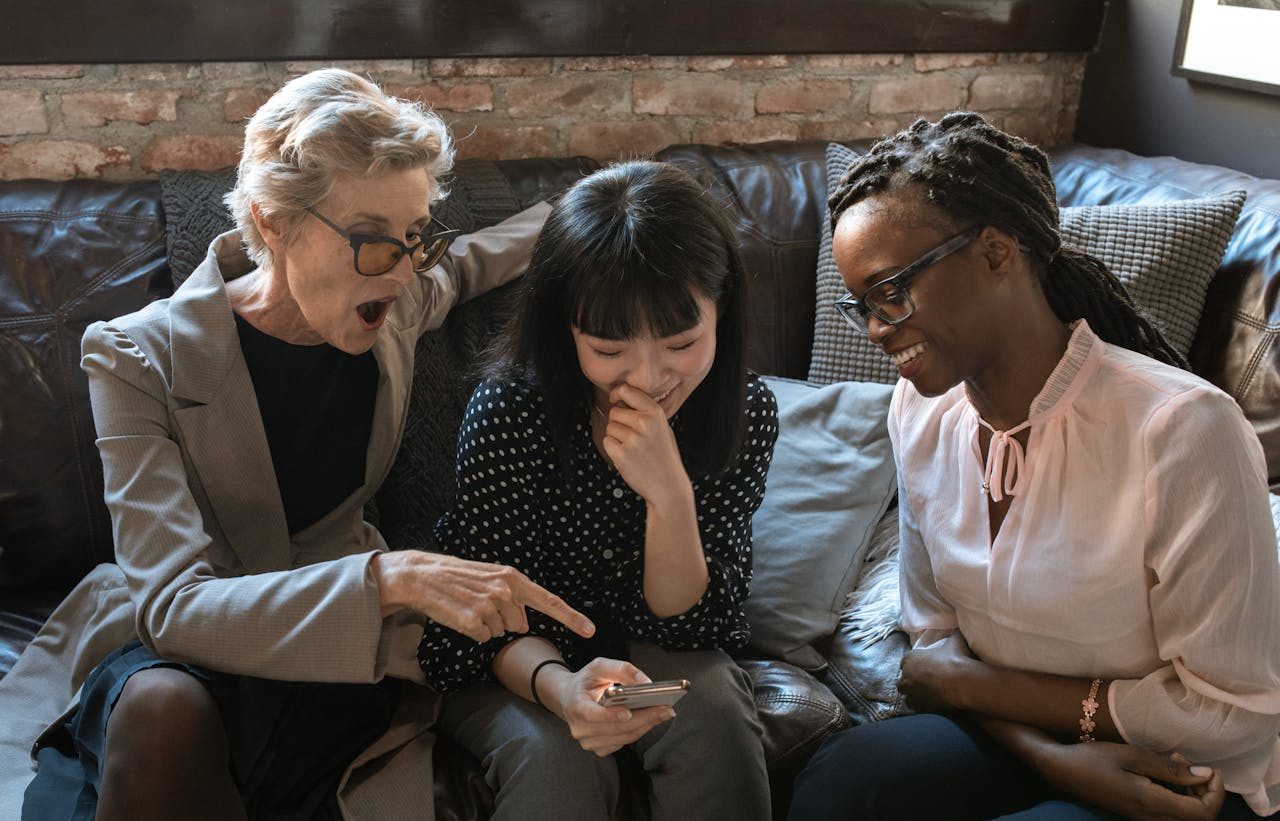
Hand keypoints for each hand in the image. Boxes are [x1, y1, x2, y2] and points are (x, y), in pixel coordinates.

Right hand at [373, 551, 594, 641]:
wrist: (424, 576)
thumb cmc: (459, 579)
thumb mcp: (491, 580)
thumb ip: (513, 599)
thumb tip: (525, 624)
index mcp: (513, 578)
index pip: (549, 600)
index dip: (571, 617)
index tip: (590, 630)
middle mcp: (505, 590)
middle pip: (519, 625)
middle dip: (503, 621)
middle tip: (479, 605)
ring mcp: (489, 606)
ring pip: (500, 632)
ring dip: (486, 626)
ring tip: (467, 607)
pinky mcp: (473, 620)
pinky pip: (483, 637)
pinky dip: (473, 632)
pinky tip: (460, 616)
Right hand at [549, 657, 675, 756]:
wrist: (569, 699)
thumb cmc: (586, 681)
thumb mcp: (599, 666)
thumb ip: (622, 669)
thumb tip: (646, 683)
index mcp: (575, 706)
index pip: (590, 715)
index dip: (609, 716)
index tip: (628, 712)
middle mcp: (579, 728)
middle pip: (615, 728)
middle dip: (643, 718)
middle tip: (666, 709)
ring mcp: (588, 742)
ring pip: (623, 737)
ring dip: (646, 725)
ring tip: (664, 712)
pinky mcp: (599, 749)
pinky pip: (624, 743)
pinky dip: (639, 730)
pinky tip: (651, 719)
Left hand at [599, 384, 690, 505]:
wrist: (668, 485)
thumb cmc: (663, 455)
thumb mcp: (662, 427)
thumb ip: (645, 412)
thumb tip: (620, 399)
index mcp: (655, 413)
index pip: (627, 390)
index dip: (617, 394)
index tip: (615, 399)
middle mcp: (644, 423)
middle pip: (615, 412)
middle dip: (619, 422)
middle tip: (633, 437)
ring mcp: (633, 439)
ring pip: (610, 427)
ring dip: (616, 437)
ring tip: (633, 449)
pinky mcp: (622, 454)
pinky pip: (607, 441)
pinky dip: (613, 449)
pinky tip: (627, 457)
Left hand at [898, 631, 977, 711]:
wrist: (961, 682)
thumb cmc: (956, 659)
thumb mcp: (955, 640)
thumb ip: (953, 634)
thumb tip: (958, 629)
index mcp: (910, 657)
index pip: (905, 661)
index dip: (914, 665)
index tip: (923, 668)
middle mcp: (906, 674)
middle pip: (902, 678)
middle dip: (909, 680)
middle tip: (923, 682)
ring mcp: (910, 691)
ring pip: (905, 693)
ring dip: (912, 693)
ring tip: (924, 694)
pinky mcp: (917, 705)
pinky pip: (913, 706)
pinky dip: (918, 705)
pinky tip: (928, 704)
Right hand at [1039, 741, 1223, 820]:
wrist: (1061, 770)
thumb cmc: (1093, 759)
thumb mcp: (1133, 755)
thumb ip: (1171, 769)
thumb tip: (1205, 775)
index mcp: (1151, 803)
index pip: (1204, 813)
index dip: (1216, 793)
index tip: (1209, 769)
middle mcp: (1150, 818)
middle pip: (1198, 818)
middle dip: (1204, 791)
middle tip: (1186, 762)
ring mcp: (1143, 819)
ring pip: (1185, 817)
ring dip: (1190, 793)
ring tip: (1174, 762)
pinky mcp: (1138, 815)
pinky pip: (1169, 813)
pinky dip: (1176, 795)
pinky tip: (1161, 772)